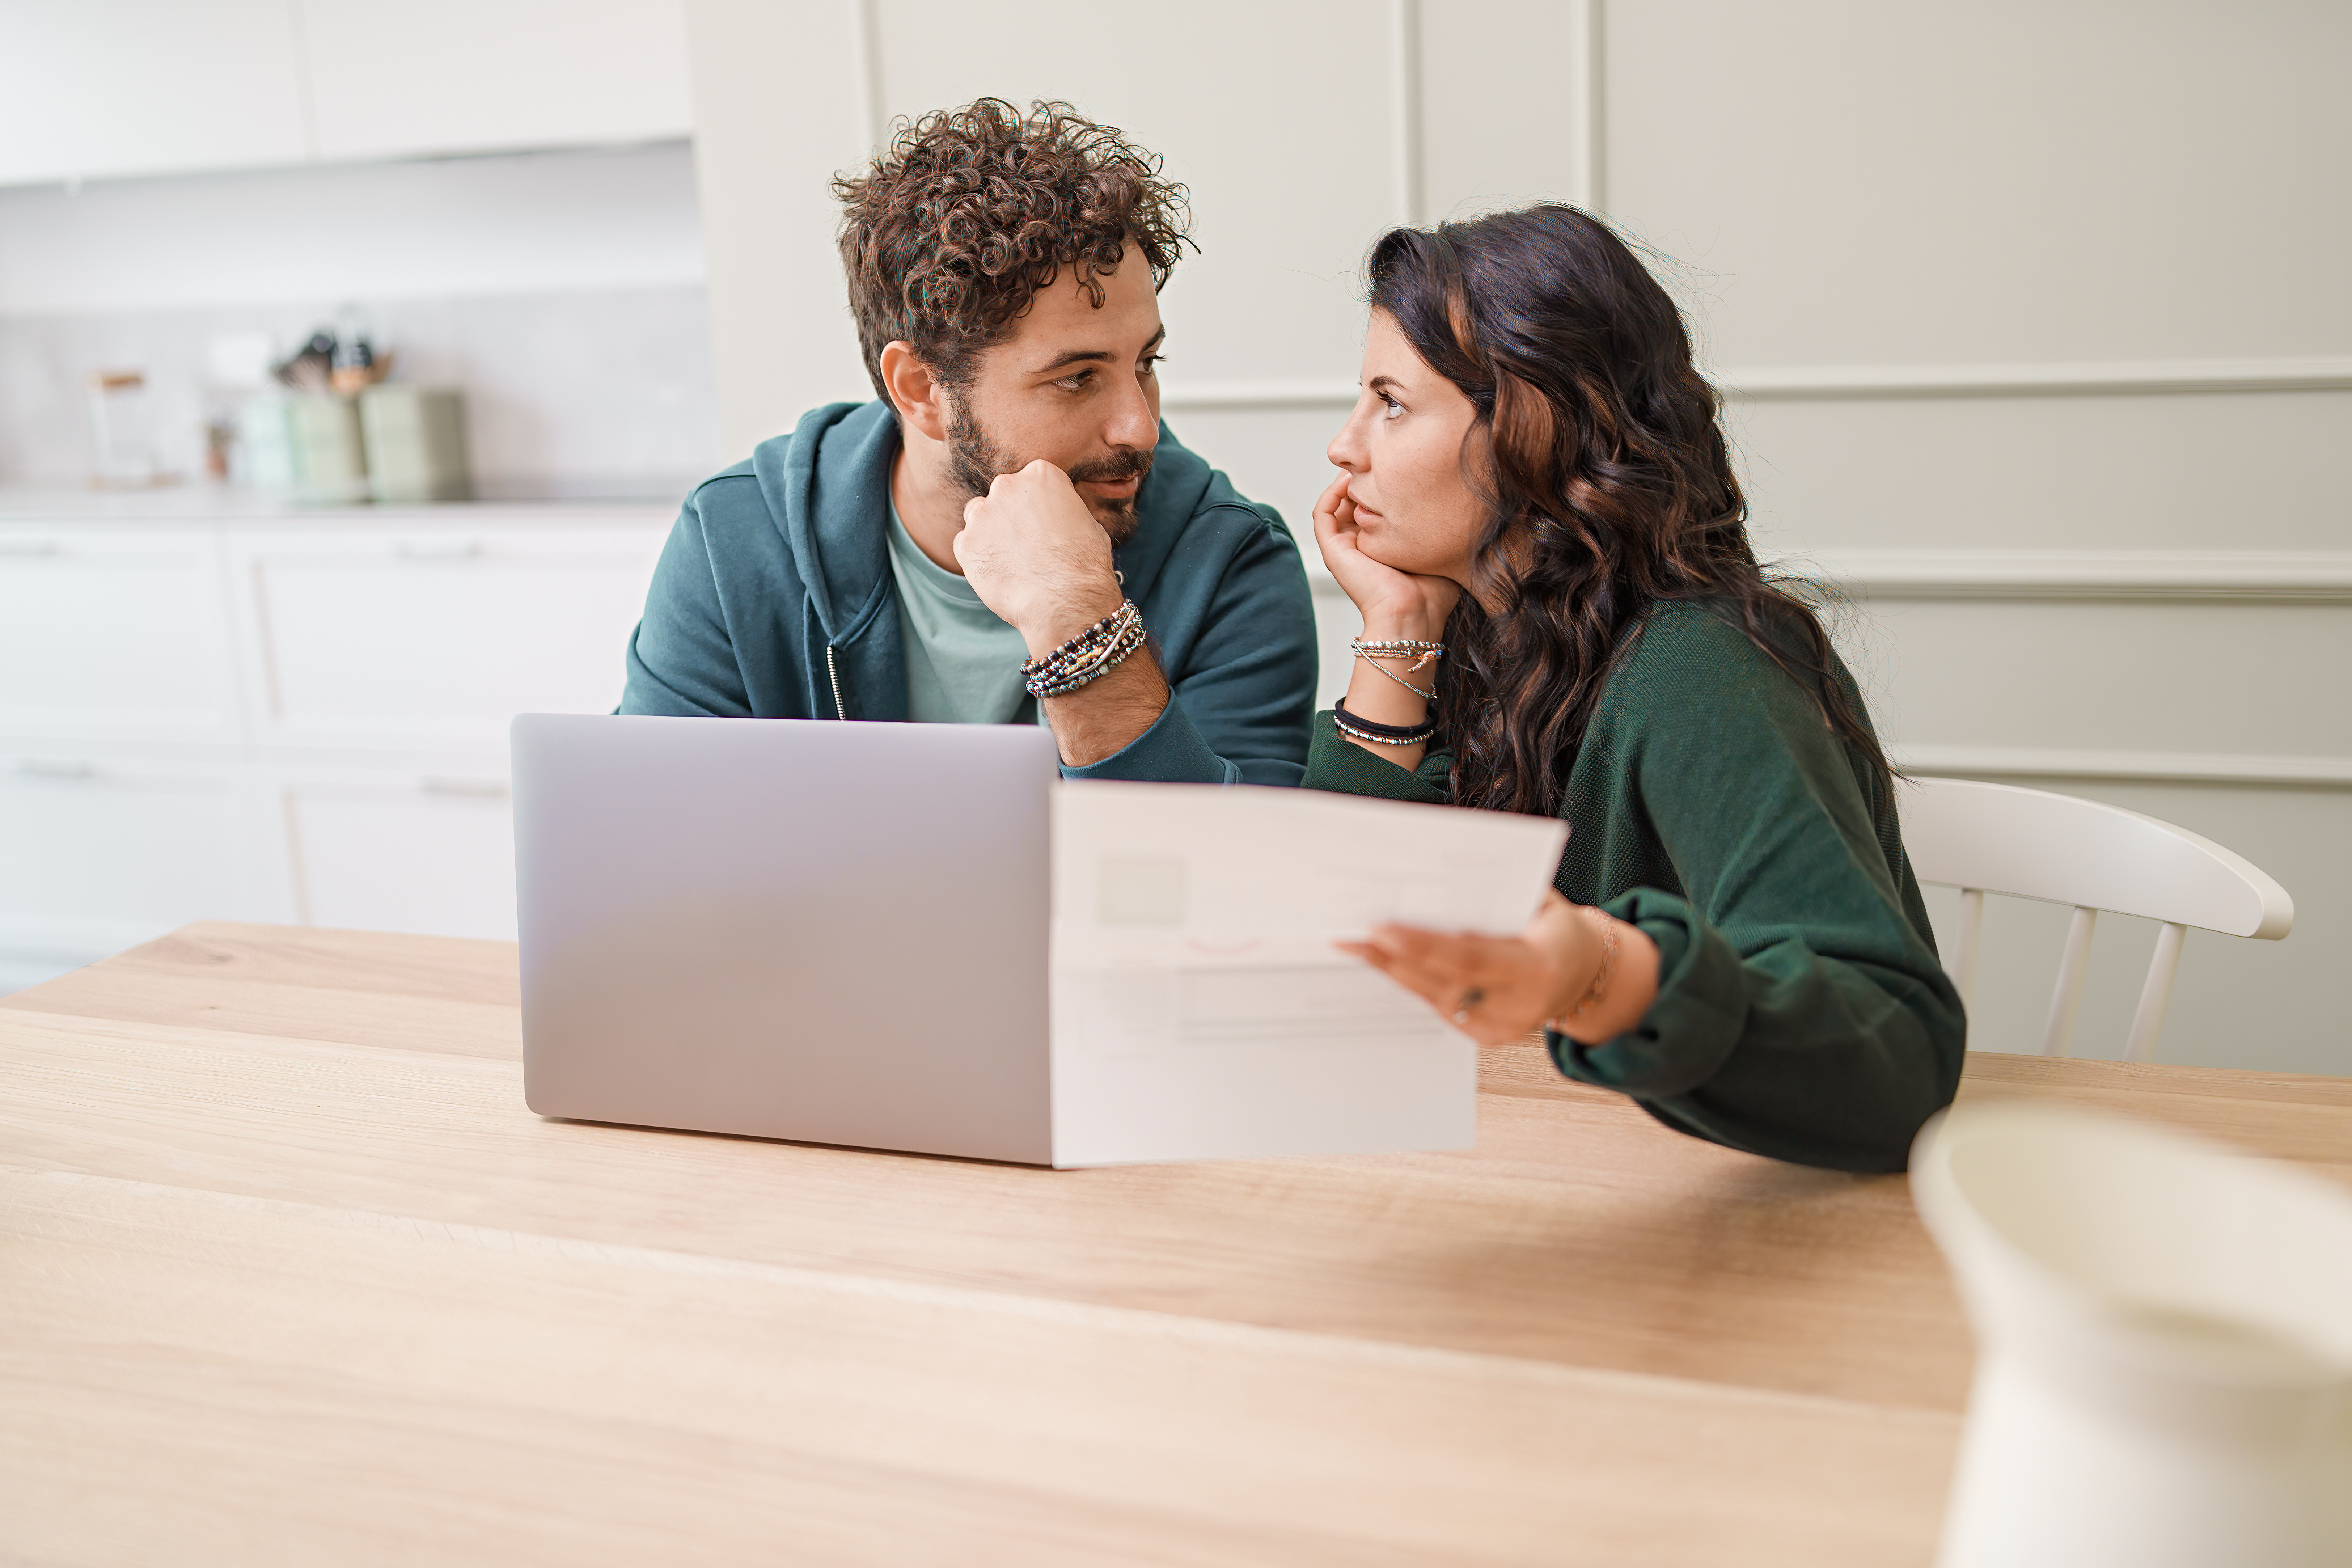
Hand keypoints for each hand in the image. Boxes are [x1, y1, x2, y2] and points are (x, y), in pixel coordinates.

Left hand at [956, 459, 1124, 650]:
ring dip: (991, 534)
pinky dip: (979, 558)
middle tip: (1028, 545)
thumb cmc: (1086, 564)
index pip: (1031, 482)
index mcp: (1040, 474)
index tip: (1045, 526)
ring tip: (1013, 561)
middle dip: (1011, 516)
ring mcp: (982, 514)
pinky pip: (967, 546)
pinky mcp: (965, 543)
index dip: (1038, 507)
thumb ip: (1061, 509)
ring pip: (979, 518)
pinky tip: (1001, 574)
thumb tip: (1055, 517)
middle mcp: (1006, 485)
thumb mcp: (1087, 521)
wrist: (1067, 600)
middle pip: (1002, 496)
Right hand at [1312, 471, 1460, 640]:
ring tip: (1361, 465)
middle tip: (1376, 458)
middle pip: (1353, 502)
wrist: (1414, 613)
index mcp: (1383, 547)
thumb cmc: (1432, 592)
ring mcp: (1345, 548)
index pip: (1374, 509)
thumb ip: (1437, 527)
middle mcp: (1362, 546)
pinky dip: (1330, 494)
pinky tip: (1348, 480)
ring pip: (1335, 505)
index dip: (1382, 486)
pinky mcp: (1333, 551)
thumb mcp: (1438, 548)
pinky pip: (1322, 514)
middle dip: (1363, 478)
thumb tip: (1457, 499)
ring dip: (1345, 482)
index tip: (1398, 467)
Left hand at [1338, 891, 1648, 1046]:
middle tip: (1352, 935)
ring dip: (1393, 971)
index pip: (1469, 957)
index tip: (1381, 928)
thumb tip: (1433, 885)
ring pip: (1435, 997)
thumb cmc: (1556, 927)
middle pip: (1443, 981)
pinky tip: (1384, 963)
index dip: (1423, 945)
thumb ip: (1497, 899)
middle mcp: (1521, 1006)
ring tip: (1356, 946)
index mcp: (1538, 968)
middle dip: (1393, 958)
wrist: (1585, 974)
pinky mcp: (1488, 1037)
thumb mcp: (1540, 903)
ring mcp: (1503, 1028)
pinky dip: (1411, 983)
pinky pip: (1440, 1006)